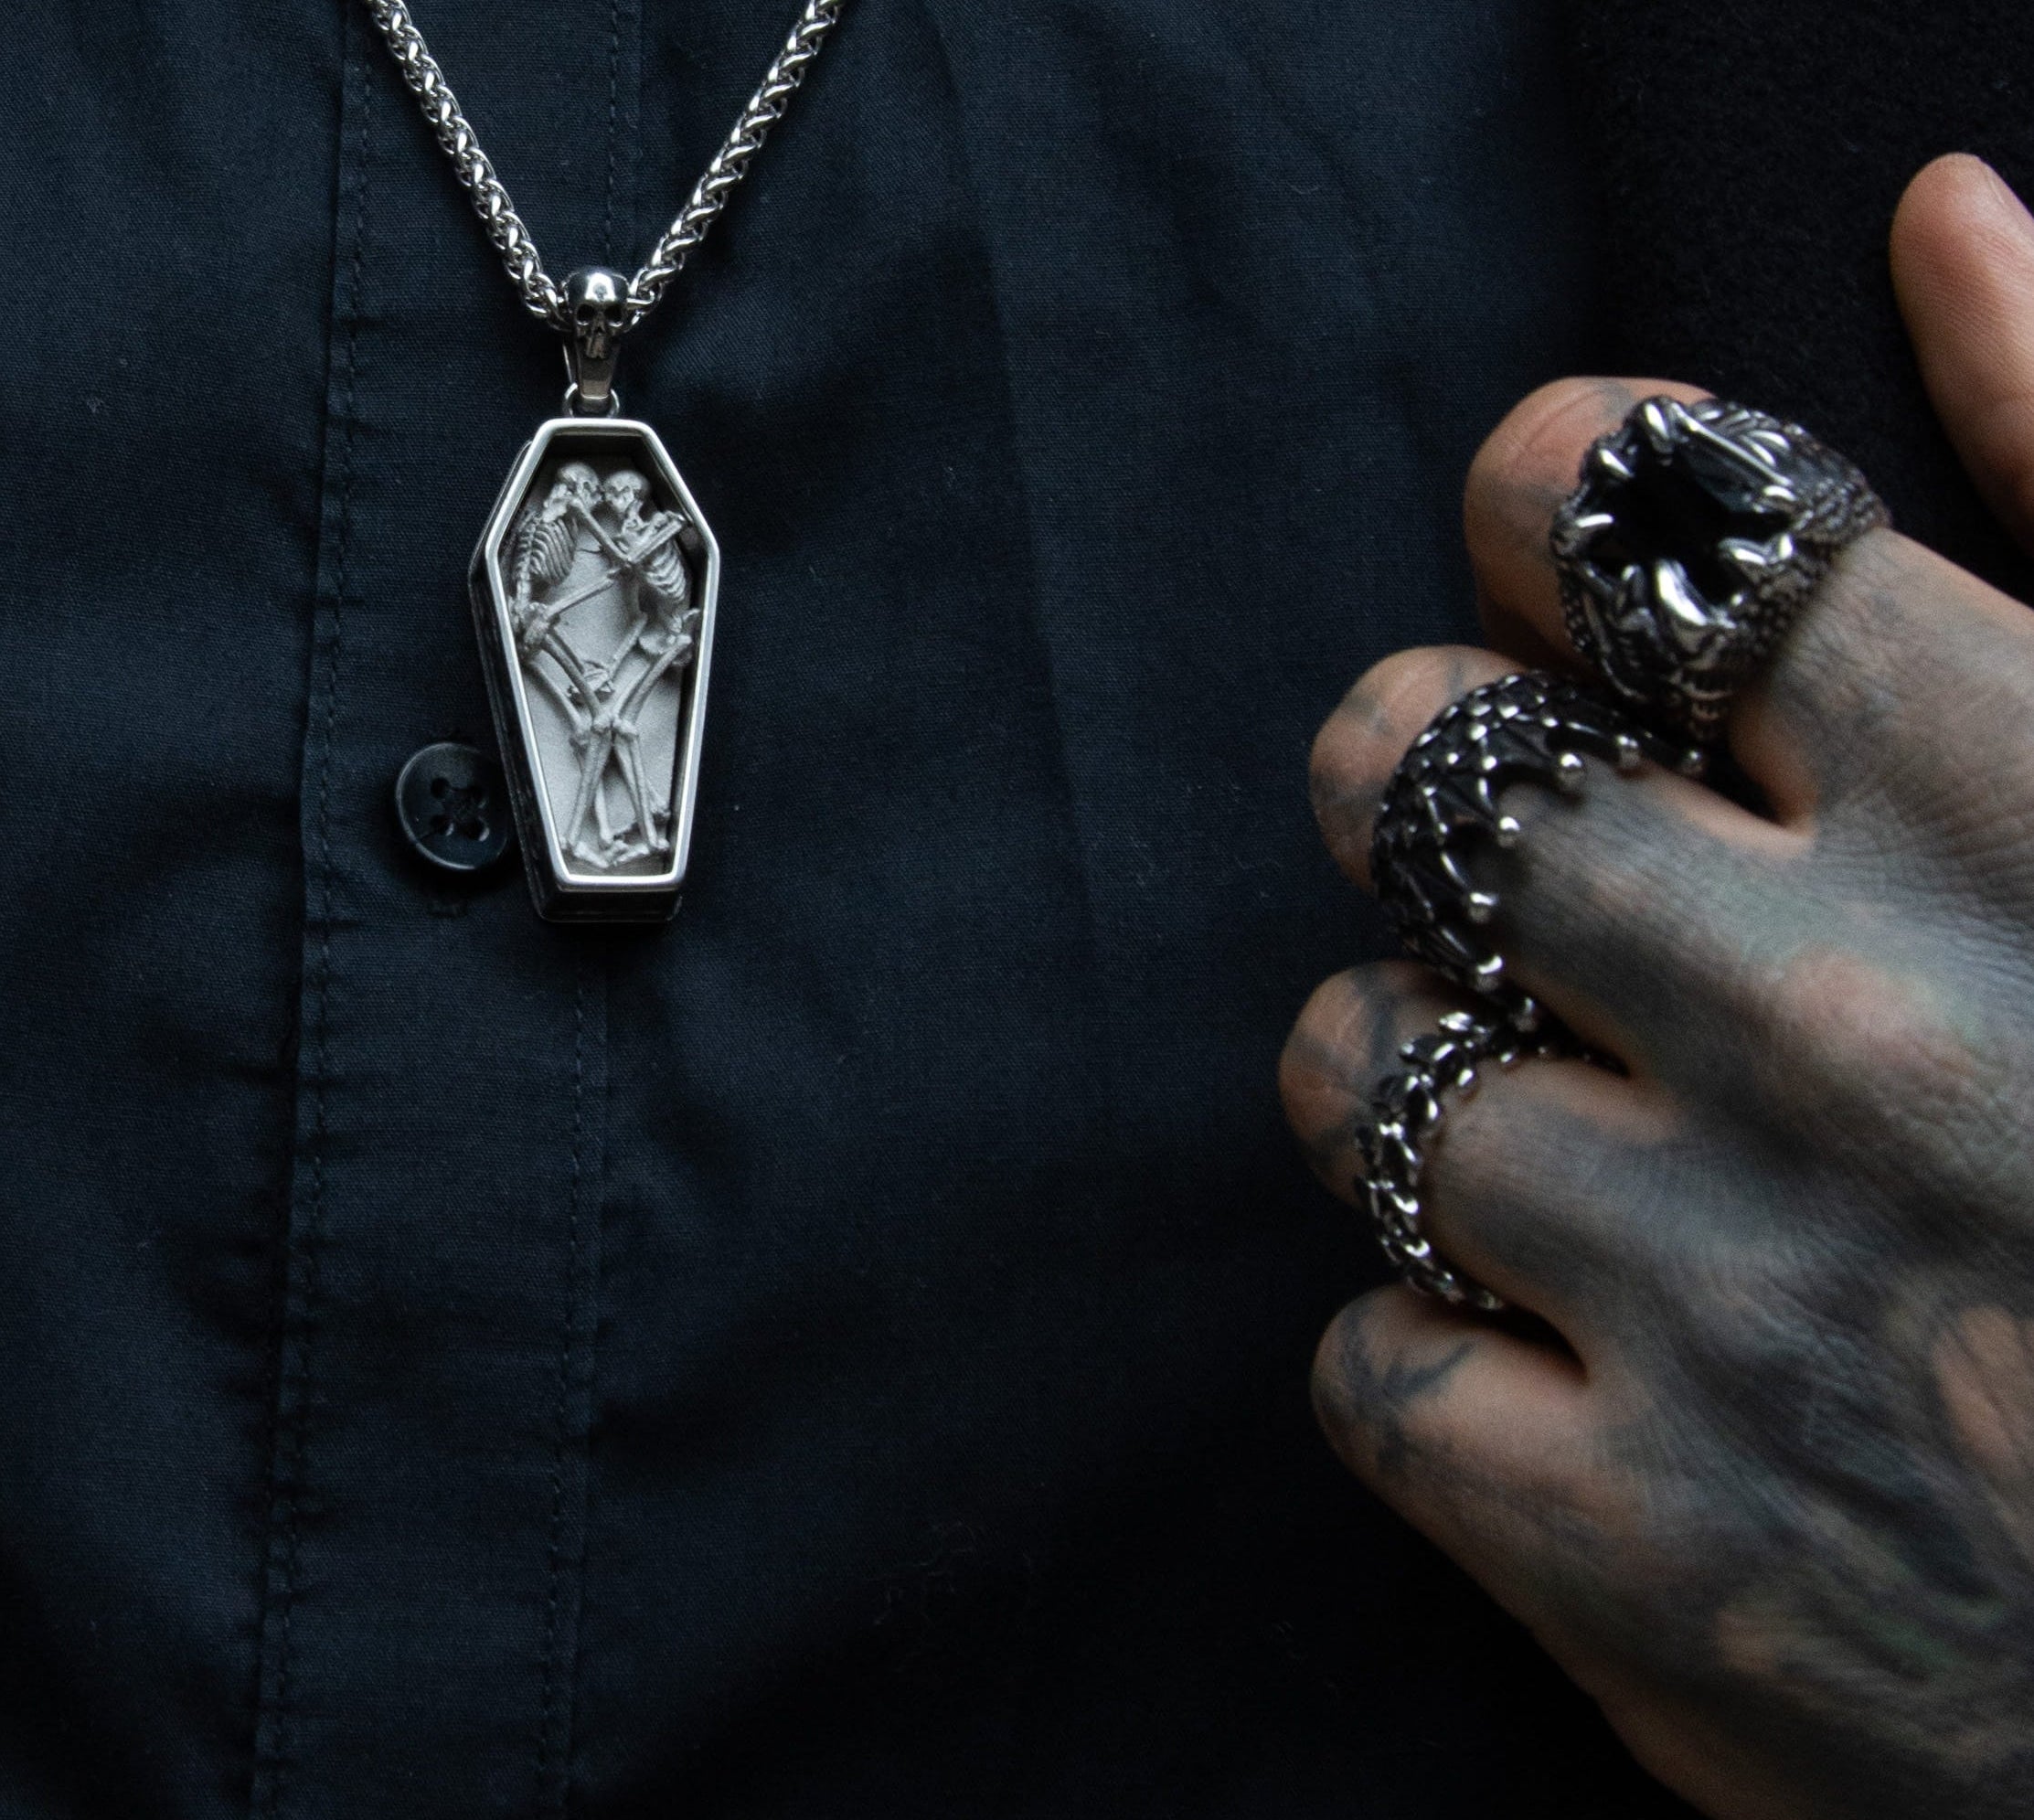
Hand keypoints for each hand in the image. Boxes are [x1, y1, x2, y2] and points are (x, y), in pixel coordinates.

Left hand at [1280, 154, 2033, 1816]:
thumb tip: (1946, 221)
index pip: (1646, 533)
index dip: (1563, 520)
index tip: (1578, 592)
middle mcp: (1861, 1029)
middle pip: (1419, 780)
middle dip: (1444, 810)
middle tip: (1547, 888)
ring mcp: (1732, 1300)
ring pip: (1356, 1071)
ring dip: (1435, 1100)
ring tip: (1621, 1170)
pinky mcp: (1637, 1550)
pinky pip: (1365, 1362)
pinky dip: (1451, 1368)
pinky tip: (1611, 1381)